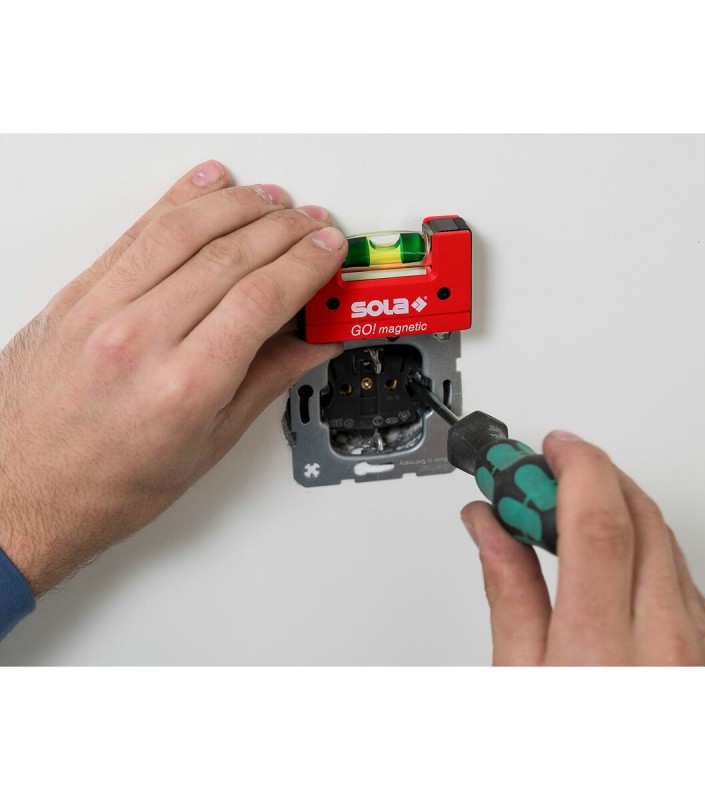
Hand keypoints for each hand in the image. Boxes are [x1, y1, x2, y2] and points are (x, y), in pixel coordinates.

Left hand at [0, 160, 345, 594]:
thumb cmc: (106, 485)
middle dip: (284, 230)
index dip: (306, 264)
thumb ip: (264, 382)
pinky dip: (177, 201)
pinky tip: (206, 185)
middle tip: (314, 224)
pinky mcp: (76, 295)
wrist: (20, 491)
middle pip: (230, 256)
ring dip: (238, 205)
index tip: (328, 251)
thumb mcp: (206, 446)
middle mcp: (140, 339)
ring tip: (273, 199)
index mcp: (183, 386)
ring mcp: (101, 310)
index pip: (262, 297)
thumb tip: (309, 346)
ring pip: (183, 230)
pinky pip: (135, 232)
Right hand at [461, 431, 704, 664]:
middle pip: (639, 517)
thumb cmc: (572, 767)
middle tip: (545, 474)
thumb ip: (508, 593)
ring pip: (666, 542)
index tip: (545, 449)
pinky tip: (613, 567)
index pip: (597, 520)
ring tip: (568, 520)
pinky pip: (686, 580)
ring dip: (618, 511)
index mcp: (602, 651)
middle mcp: (668, 644)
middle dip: (591, 476)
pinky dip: (647, 554)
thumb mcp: (519, 684)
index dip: (573, 466)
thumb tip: (488, 527)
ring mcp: (704, 650)